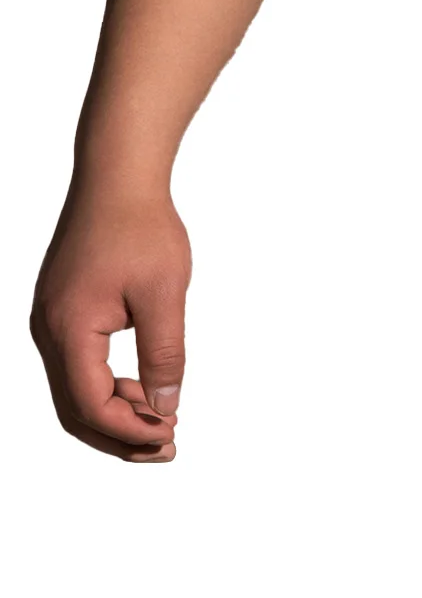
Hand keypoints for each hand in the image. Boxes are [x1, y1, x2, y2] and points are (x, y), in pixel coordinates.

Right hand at [31, 186, 191, 460]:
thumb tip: (166, 405)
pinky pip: (77, 364)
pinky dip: (106, 384)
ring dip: (115, 411)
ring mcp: (51, 320)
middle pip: (74, 408)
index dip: (130, 429)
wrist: (118, 176)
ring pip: (74, 388)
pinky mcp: (62, 309)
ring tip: (161, 420)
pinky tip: (142, 385)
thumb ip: (164, 352)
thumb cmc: (141, 226)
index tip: (171, 436)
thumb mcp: (163, 293)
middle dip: (119, 434)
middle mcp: (48, 331)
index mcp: (68, 330)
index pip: (90, 404)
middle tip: (166, 448)